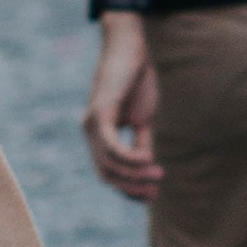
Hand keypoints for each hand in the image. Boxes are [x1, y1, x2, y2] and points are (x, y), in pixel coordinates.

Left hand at [81, 18, 160, 201]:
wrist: (131, 49)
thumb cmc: (137, 81)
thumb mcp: (142, 120)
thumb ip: (141, 144)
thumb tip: (146, 170)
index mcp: (98, 135)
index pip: (108, 173)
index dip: (128, 189)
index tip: (151, 196)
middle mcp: (89, 132)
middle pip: (106, 174)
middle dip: (131, 187)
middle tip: (155, 191)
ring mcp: (91, 123)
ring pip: (108, 164)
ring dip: (134, 174)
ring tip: (157, 174)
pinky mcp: (99, 113)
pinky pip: (111, 146)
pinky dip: (129, 157)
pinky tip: (148, 160)